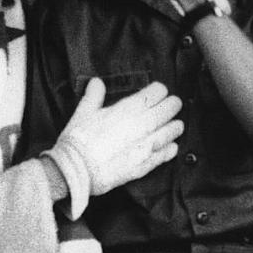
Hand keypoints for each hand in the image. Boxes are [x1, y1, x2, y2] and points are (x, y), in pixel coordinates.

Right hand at [58, 78, 182, 194]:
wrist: (76, 170)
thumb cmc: (78, 140)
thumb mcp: (83, 111)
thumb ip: (94, 95)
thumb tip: (96, 82)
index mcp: (129, 108)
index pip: (157, 92)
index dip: (159, 90)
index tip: (158, 91)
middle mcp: (143, 125)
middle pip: (169, 108)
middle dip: (172, 104)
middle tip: (172, 104)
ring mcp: (146, 145)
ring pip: (172, 131)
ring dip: (175, 126)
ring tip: (175, 125)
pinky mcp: (145, 164)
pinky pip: (166, 153)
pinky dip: (171, 148)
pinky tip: (170, 146)